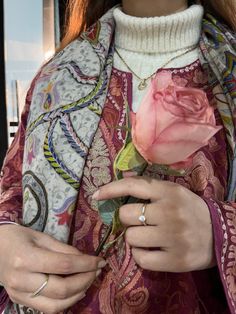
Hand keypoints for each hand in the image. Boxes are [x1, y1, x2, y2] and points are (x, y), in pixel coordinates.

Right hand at [0, 225, 105, 313]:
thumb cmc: (20, 237)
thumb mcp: (43, 237)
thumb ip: (64, 250)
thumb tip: (86, 260)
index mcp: (26, 259)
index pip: (64, 265)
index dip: (86, 264)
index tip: (101, 261)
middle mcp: (21, 280)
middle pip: (62, 290)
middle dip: (85, 281)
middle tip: (96, 271)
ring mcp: (19, 294)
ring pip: (56, 306)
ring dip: (78, 294)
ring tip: (88, 280)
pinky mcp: (20, 301)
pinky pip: (48, 309)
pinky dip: (66, 302)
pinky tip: (75, 290)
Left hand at [92, 176, 215, 272]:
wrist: (219, 234)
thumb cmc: (190, 210)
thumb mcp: (174, 192)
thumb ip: (149, 187)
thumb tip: (120, 180)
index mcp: (169, 192)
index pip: (132, 186)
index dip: (110, 189)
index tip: (96, 195)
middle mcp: (170, 212)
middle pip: (126, 215)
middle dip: (127, 219)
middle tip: (139, 221)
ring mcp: (173, 237)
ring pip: (131, 237)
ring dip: (134, 238)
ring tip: (148, 237)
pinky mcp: (175, 260)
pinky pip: (140, 259)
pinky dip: (141, 255)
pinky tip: (151, 251)